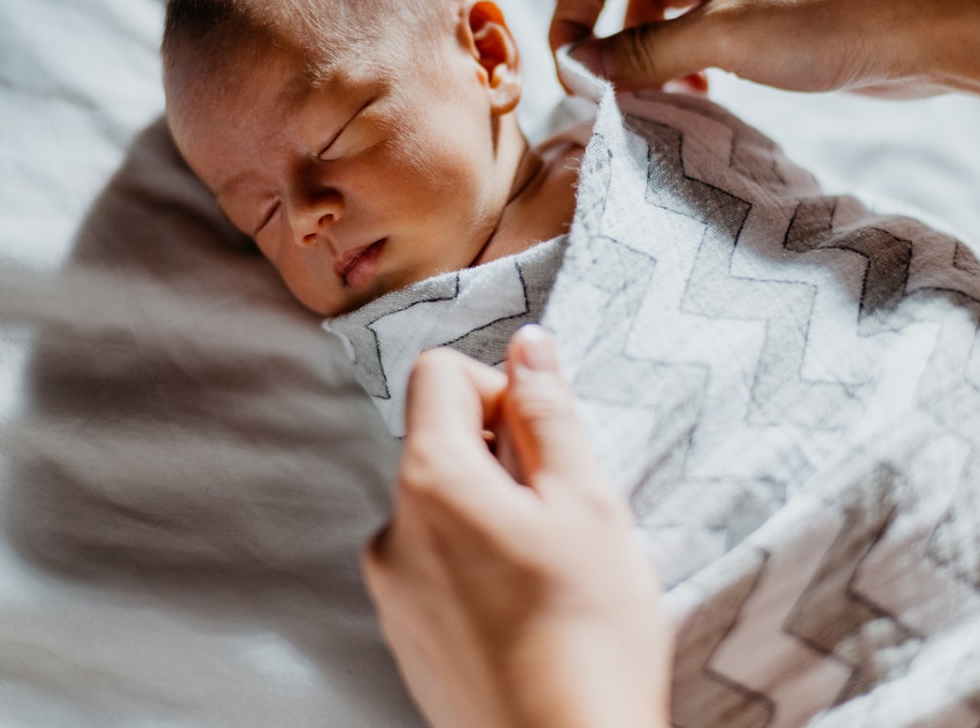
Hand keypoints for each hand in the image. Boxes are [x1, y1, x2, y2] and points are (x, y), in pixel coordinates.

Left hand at [361, 326, 670, 727]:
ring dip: (491, 515)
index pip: (437, 373)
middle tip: (562, 516)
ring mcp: (390, 588)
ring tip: (550, 574)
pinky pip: (436, 565)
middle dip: (502, 458)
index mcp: (431, 482)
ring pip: (442, 508)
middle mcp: (391, 529)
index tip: (544, 443)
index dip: (499, 390)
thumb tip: (528, 344)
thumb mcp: (588, 502)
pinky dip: (476, 566)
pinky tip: (528, 612)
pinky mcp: (403, 634)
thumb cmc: (588, 632)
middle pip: (439, 442)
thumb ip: (549, 412)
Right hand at [551, 0, 979, 137]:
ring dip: (639, 50)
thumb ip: (643, 51)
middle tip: (598, 81)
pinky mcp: (748, 4)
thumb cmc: (825, 19)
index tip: (573, 83)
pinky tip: (695, 94)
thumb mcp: (721, 40)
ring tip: (653, 97)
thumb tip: (582, 67)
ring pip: (649, 3)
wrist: (917, 25)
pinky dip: (675, 57)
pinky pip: (686, 23)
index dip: (568, 24)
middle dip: (594, 27)